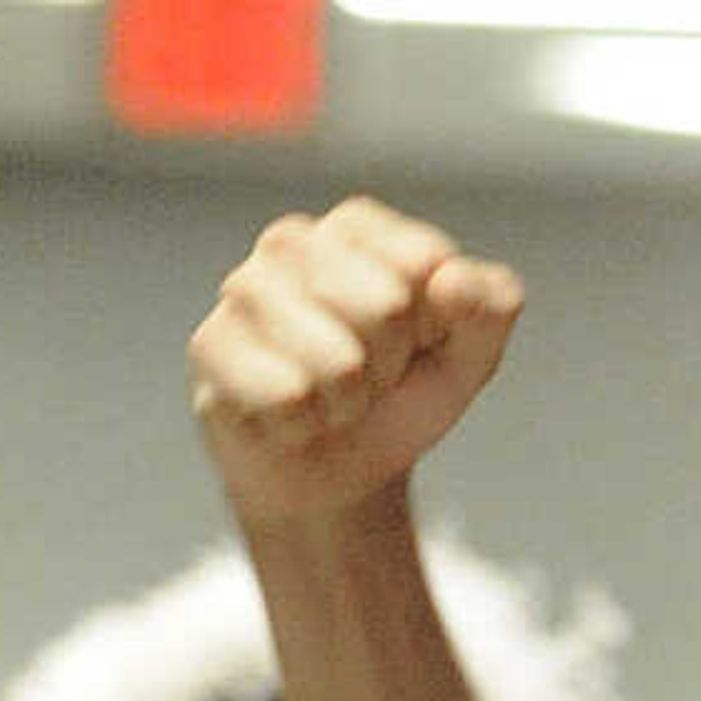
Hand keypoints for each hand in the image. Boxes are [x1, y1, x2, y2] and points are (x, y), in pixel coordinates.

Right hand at [188, 197, 521, 528]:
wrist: (342, 472)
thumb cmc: (402, 395)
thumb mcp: (470, 357)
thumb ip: (489, 308)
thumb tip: (451, 279)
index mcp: (361, 227)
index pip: (428, 264)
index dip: (437, 325)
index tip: (417, 342)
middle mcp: (293, 241)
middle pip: (386, 307)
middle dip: (393, 365)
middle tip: (371, 377)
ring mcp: (243, 288)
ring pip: (338, 361)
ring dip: (350, 402)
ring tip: (332, 397)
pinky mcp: (210, 345)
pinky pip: (289, 398)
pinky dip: (307, 427)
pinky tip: (292, 417)